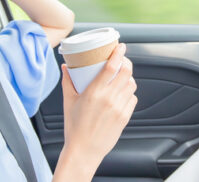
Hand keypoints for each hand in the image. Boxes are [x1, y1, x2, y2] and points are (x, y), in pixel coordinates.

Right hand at [60, 43, 137, 167]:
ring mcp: (119, 108)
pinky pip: (132, 98)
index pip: (111, 66)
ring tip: (121, 77)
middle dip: (126, 62)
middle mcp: (109, 98)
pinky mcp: (125, 117)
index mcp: (94, 92)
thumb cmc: (74, 127)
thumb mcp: (68, 101)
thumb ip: (68, 81)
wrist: (83, 151)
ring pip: (131, 84)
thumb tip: (66, 66)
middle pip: (126, 72)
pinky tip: (122, 93)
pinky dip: (129, 92)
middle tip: (122, 60)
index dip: (118, 53)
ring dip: (128, 77)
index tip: (120, 46)